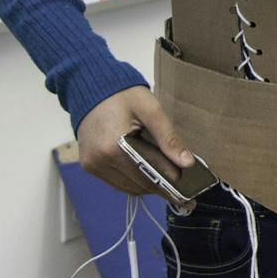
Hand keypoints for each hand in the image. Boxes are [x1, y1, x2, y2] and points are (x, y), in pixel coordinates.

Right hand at [77, 85, 195, 197]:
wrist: (92, 87)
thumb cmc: (123, 95)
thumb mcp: (151, 110)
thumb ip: (168, 137)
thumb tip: (187, 163)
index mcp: (113, 148)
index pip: (147, 176)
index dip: (169, 184)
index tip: (187, 190)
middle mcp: (99, 161)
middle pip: (137, 186)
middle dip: (159, 186)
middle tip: (178, 182)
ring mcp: (91, 166)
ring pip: (126, 188)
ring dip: (145, 185)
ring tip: (163, 175)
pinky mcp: (88, 166)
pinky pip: (115, 182)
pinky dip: (132, 180)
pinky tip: (144, 169)